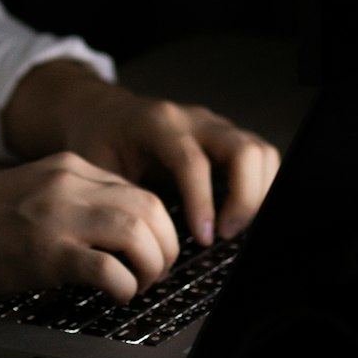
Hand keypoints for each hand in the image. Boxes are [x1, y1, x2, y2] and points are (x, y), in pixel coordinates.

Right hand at [0, 153, 179, 302]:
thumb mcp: (32, 190)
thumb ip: (71, 199)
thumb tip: (112, 231)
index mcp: (67, 165)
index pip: (138, 189)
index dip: (156, 227)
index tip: (151, 252)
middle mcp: (69, 182)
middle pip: (150, 207)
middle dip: (165, 247)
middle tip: (153, 273)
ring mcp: (57, 215)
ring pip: (139, 232)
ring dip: (150, 267)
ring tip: (137, 286)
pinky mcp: (46, 252)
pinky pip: (108, 270)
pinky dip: (123, 287)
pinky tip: (113, 295)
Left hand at [2, 62, 279, 247]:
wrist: (102, 112)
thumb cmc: (97, 141)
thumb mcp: (95, 166)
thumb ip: (117, 199)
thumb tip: (138, 245)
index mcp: (157, 123)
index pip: (192, 160)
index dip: (201, 201)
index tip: (204, 239)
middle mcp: (192, 119)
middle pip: (241, 149)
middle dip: (244, 197)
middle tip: (224, 234)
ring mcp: (214, 126)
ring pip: (259, 151)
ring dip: (258, 193)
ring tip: (233, 228)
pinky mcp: (226, 138)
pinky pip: (260, 157)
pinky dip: (262, 186)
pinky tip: (242, 214)